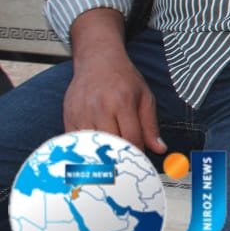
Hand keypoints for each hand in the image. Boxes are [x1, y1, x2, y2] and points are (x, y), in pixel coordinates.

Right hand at [64, 8, 164, 154]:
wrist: (98, 60)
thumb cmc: (124, 79)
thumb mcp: (145, 97)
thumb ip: (150, 125)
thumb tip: (160, 149)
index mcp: (122, 103)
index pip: (131, 139)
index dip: (136, 155)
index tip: (140, 164)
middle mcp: (100, 108)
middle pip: (110, 146)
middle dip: (120, 160)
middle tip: (126, 169)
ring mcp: (82, 113)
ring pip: (91, 147)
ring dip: (101, 158)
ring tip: (110, 165)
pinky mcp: (68, 117)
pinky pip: (76, 142)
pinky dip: (85, 152)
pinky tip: (93, 156)